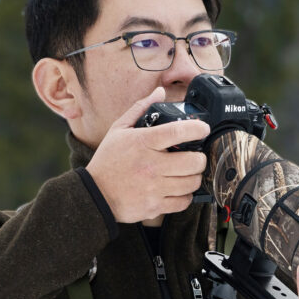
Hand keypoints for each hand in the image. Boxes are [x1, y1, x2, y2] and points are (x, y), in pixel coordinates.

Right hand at [85, 87, 210, 223]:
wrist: (94, 193)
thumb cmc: (108, 161)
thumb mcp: (119, 129)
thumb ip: (140, 109)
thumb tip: (160, 92)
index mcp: (143, 142)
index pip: (179, 132)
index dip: (198, 129)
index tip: (203, 129)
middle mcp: (151, 165)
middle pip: (193, 161)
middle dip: (200, 158)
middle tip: (195, 156)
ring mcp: (154, 187)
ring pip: (192, 183)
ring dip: (194, 177)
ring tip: (187, 173)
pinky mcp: (155, 206)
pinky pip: (184, 202)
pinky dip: (186, 196)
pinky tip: (179, 189)